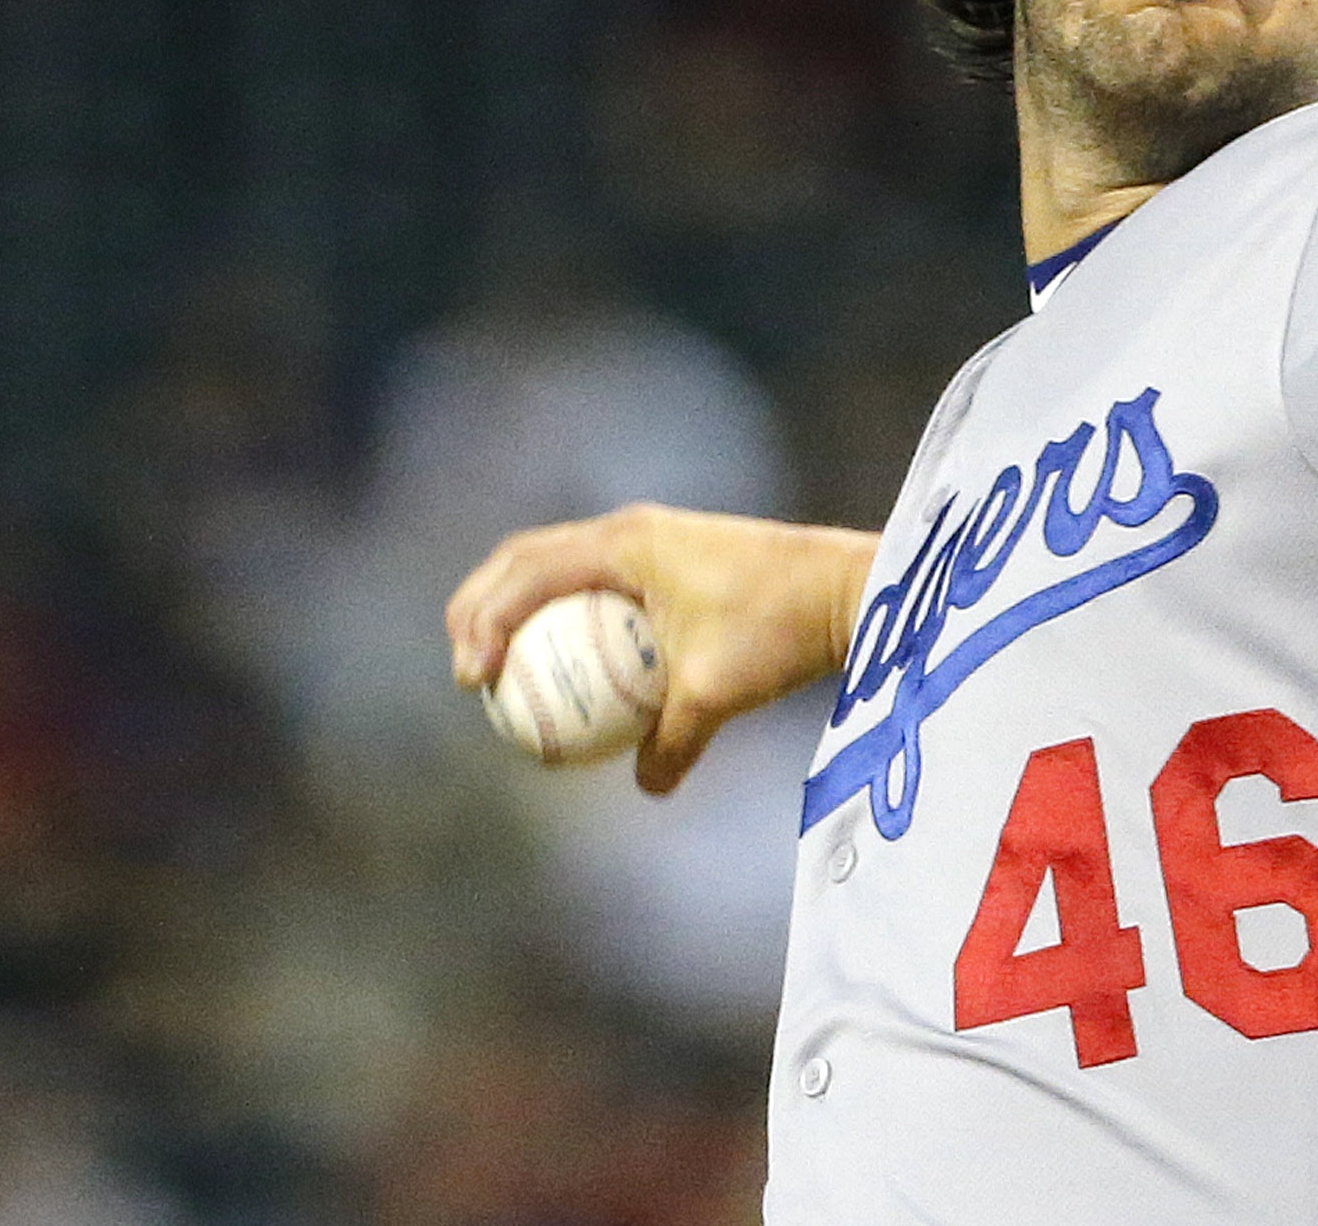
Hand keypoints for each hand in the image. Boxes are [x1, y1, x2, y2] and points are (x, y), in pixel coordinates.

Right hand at [446, 504, 877, 793]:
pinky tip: (567, 677)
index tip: (475, 682)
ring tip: (497, 675)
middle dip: (480, 609)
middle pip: (524, 560)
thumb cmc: (784, 629)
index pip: (526, 573)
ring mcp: (649, 541)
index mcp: (626, 542)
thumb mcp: (719, 692)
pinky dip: (566, 621)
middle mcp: (630, 531)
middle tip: (468, 676)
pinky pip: (596, 588)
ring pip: (557, 569)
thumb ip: (672, 742)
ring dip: (517, 611)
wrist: (849, 590)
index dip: (484, 623)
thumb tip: (645, 786)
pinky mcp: (669, 560)